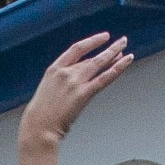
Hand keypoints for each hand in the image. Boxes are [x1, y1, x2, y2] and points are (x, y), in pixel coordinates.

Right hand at [17, 32, 133, 151]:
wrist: (38, 128)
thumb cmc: (40, 115)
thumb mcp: (47, 90)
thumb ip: (62, 81)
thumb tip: (77, 77)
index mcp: (54, 69)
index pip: (77, 49)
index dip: (92, 41)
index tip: (103, 37)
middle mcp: (65, 73)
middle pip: (92, 57)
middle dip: (109, 48)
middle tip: (121, 41)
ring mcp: (75, 83)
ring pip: (99, 63)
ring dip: (115, 53)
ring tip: (125, 46)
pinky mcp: (84, 94)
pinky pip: (104, 78)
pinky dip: (117, 68)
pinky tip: (126, 61)